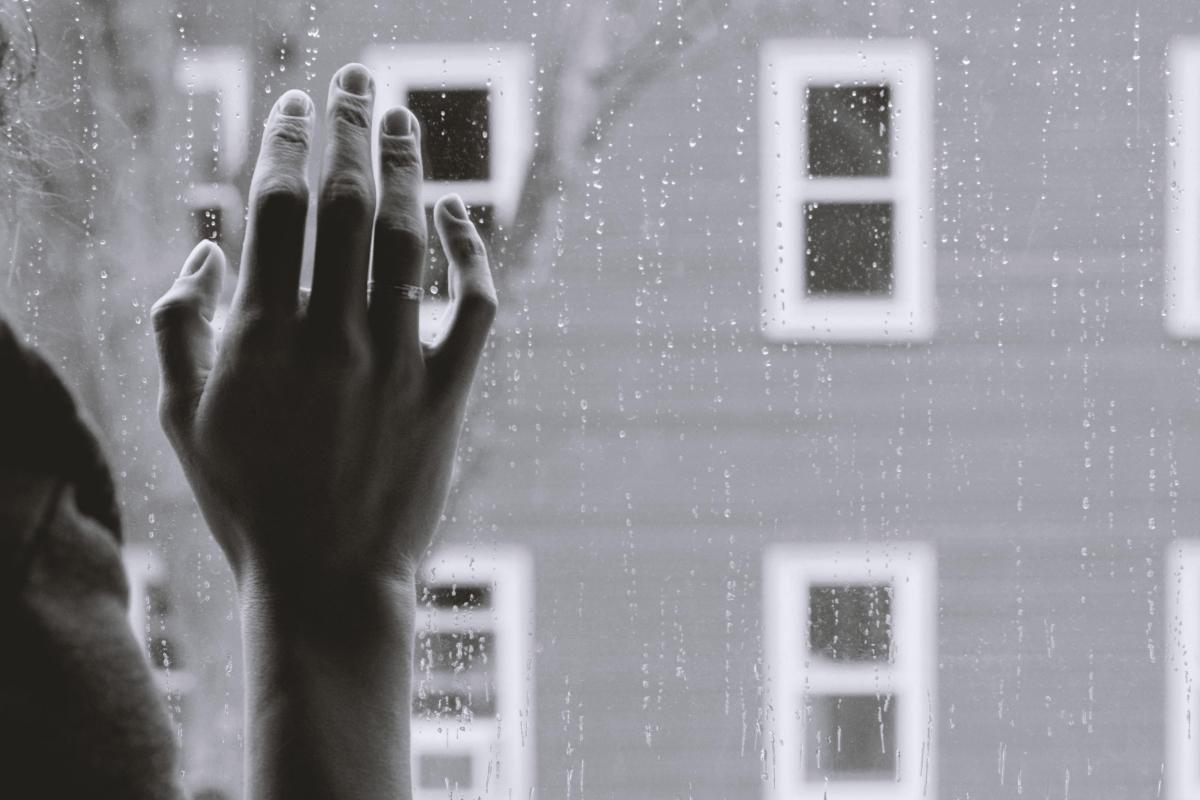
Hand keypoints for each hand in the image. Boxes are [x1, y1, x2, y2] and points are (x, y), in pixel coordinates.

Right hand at [150, 63, 495, 600]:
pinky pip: (475, 305)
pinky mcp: (447, 392)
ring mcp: (396, 361)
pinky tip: (461, 216)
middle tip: (354, 80)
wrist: (327, 582)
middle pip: (348, 203)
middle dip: (349, 128)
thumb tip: (203, 249)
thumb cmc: (247, 502)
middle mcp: (333, 335)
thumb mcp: (180, 419)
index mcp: (261, 333)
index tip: (291, 103)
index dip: (285, 142)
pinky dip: (473, 254)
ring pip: (410, 239)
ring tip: (402, 120)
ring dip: (408, 169)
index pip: (276, 206)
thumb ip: (175, 325)